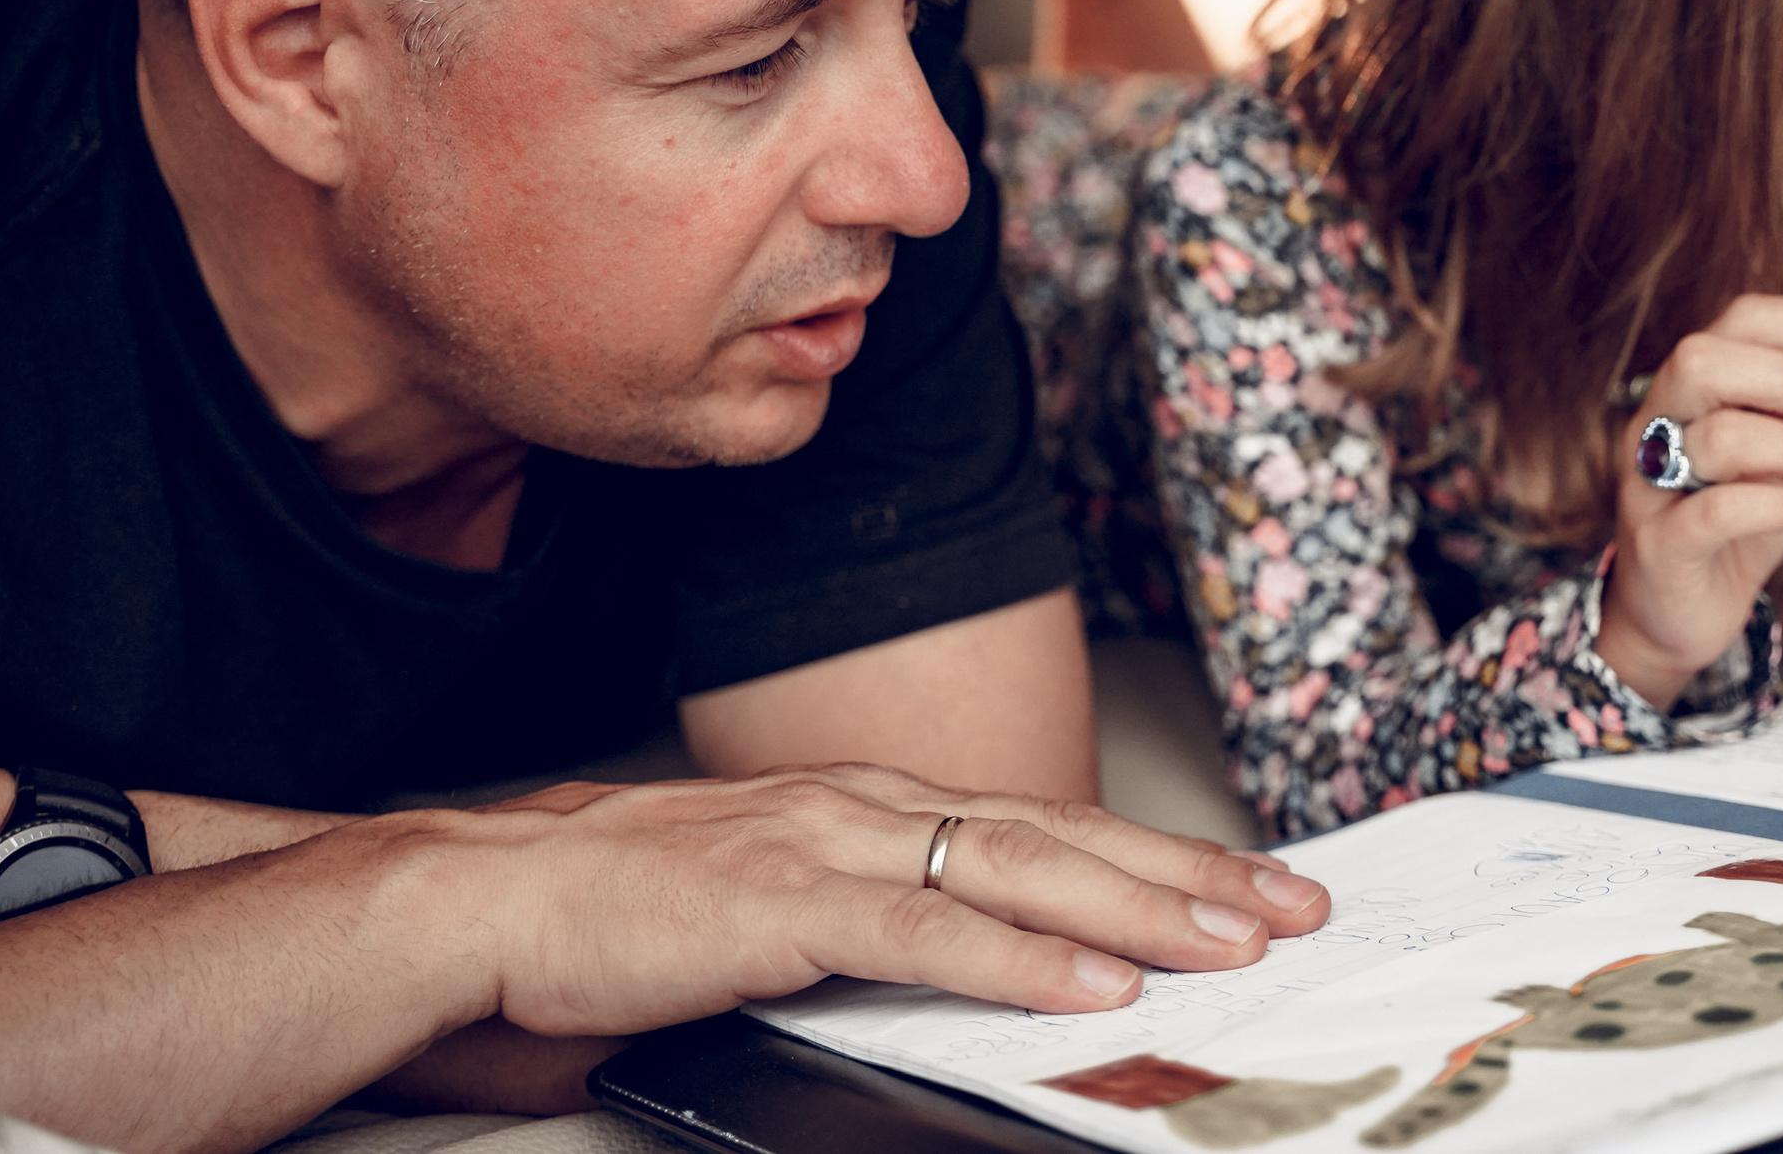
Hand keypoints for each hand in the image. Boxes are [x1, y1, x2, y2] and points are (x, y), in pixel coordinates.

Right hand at [440, 763, 1332, 1037]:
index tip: (1244, 886)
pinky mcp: (785, 902)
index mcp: (873, 806)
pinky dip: (1021, 952)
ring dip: (1140, 904)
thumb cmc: (624, 917)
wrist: (490, 900)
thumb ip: (879, 930)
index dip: (1153, 855)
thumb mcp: (782, 912)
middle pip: (1062, 832)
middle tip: (1293, 903)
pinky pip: (927, 927)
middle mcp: (869, 805)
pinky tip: (1092, 977)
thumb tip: (983, 974)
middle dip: (1189, 871)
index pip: (1044, 824)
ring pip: (1020, 864)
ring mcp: (830, 844)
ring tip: (1234, 938)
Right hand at [1598, 294, 1782, 709]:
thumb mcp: (1779, 457)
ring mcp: (1648, 484)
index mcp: (1686, 392)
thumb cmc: (1731, 531)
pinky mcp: (1659, 544)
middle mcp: (1654, 426)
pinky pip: (1722, 510)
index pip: (1737, 319)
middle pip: (1700, 359)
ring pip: (1720, 437)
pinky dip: (1778, 508)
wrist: (1675, 619)